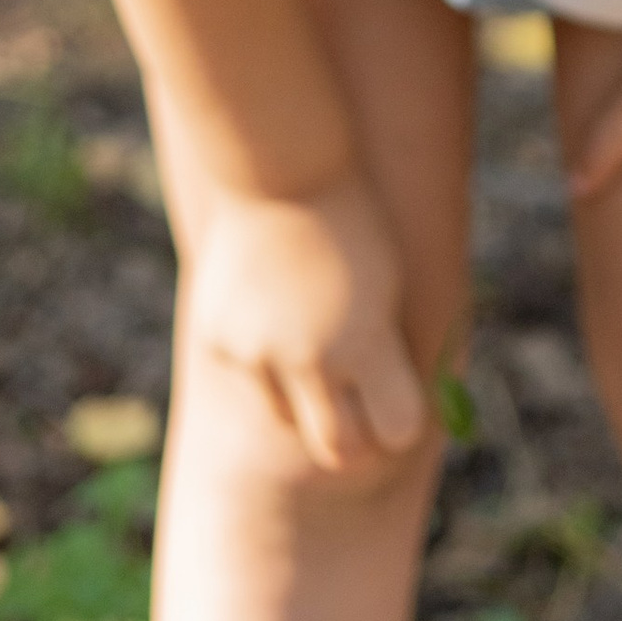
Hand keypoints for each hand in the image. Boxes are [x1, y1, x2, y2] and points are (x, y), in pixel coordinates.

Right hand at [184, 171, 429, 473]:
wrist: (279, 171)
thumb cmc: (352, 223)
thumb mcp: (390, 284)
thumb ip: (385, 351)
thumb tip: (400, 415)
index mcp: (368, 341)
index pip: (399, 430)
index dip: (402, 423)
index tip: (400, 410)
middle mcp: (313, 357)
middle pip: (338, 449)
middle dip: (352, 440)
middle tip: (356, 416)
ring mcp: (258, 353)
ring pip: (286, 414)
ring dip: (300, 393)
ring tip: (306, 332)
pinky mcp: (218, 342)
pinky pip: (247, 377)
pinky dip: (259, 359)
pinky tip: (266, 308)